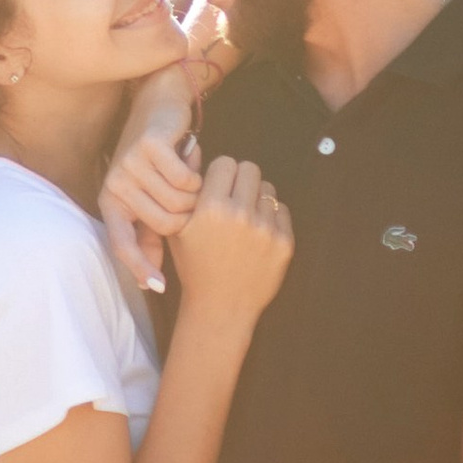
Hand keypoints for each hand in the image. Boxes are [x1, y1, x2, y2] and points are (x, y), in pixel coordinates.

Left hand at [101, 88, 200, 291]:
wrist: (159, 107)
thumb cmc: (157, 159)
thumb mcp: (150, 198)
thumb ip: (151, 236)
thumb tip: (151, 283)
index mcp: (112, 202)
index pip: (122, 244)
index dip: (140, 267)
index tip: (158, 287)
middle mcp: (115, 184)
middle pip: (165, 225)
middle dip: (187, 218)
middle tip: (194, 199)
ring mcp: (130, 164)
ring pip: (179, 204)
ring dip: (195, 194)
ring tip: (190, 178)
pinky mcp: (148, 146)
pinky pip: (186, 180)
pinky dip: (197, 175)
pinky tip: (192, 161)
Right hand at [170, 154, 292, 323]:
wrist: (221, 306)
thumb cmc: (195, 266)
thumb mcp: (177, 229)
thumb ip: (186, 194)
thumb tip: (195, 155)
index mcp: (210, 208)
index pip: (225, 163)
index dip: (220, 174)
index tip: (218, 187)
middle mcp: (240, 214)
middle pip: (250, 169)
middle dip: (240, 180)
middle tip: (234, 197)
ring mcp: (265, 229)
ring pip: (267, 189)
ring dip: (256, 198)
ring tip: (245, 219)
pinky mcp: (284, 243)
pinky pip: (282, 211)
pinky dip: (271, 217)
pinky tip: (257, 233)